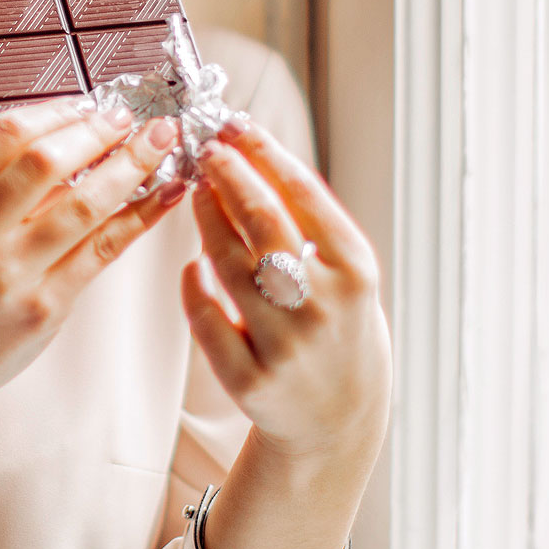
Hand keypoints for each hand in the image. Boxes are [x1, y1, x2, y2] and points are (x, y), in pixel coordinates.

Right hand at [0, 98, 184, 415]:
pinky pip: (101, 250)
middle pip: (47, 162)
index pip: (6, 134)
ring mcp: (8, 272)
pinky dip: (139, 217)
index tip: (88, 103)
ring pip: (83, 205)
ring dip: (131, 166)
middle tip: (132, 116)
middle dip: (100, 130)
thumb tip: (69, 139)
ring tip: (160, 142)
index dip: (58, 111)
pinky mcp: (42, 307)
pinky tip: (163, 195)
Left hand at [181, 116, 390, 457]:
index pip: (304, 194)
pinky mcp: (249, 379)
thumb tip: (256, 160)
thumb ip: (313, 228)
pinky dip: (193, 285)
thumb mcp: (350, 278)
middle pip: (262, 221)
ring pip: (226, 264)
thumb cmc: (341, 332)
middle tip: (205, 148)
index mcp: (357, 272)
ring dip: (205, 219)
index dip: (263, 153)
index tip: (234, 126)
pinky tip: (191, 264)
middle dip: (227, 174)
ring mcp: (284, 346)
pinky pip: (205, 319)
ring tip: (197, 192)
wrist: (339, 422)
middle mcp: (323, 306)